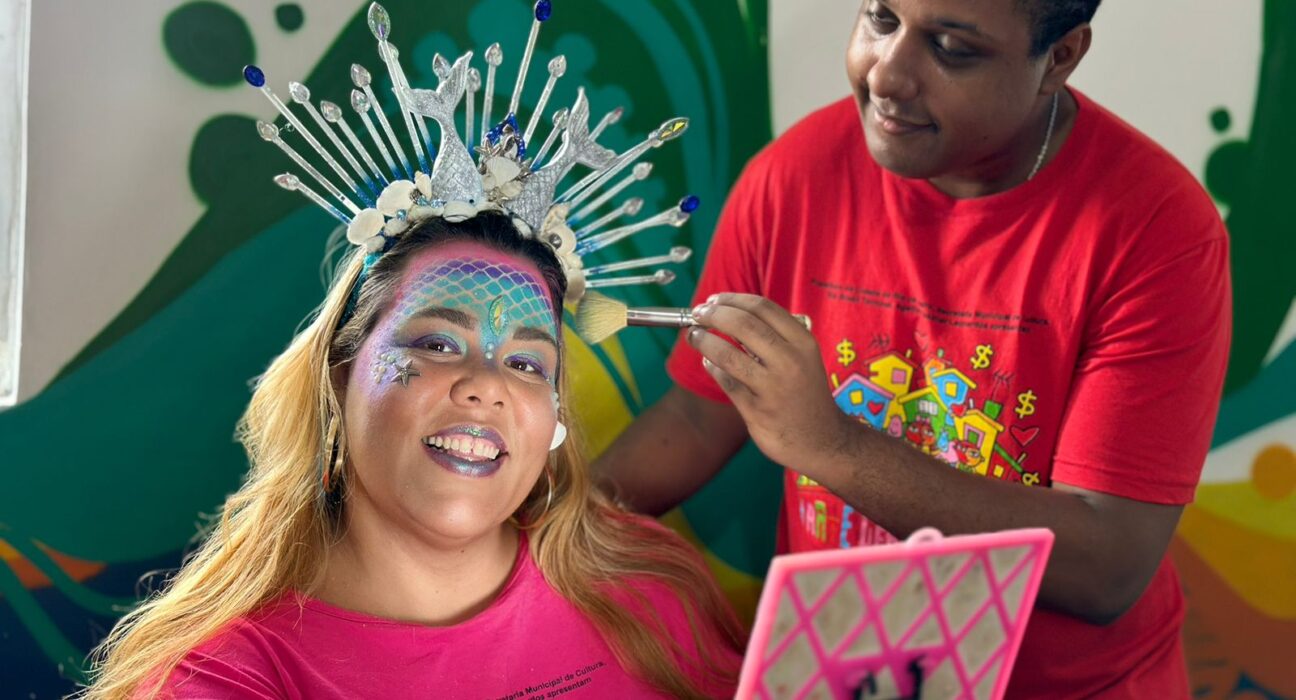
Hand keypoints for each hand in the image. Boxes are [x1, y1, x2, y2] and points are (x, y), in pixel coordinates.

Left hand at [688, 293, 855, 474]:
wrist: (823, 439)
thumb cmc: (806, 393)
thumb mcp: (803, 357)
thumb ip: (773, 337)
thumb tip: (728, 314)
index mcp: (803, 342)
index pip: (762, 308)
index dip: (732, 299)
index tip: (714, 300)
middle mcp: (790, 361)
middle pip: (742, 324)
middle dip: (713, 314)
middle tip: (698, 314)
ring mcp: (772, 387)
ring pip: (727, 354)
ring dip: (704, 340)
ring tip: (693, 335)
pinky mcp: (757, 411)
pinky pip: (726, 382)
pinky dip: (712, 367)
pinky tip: (708, 362)